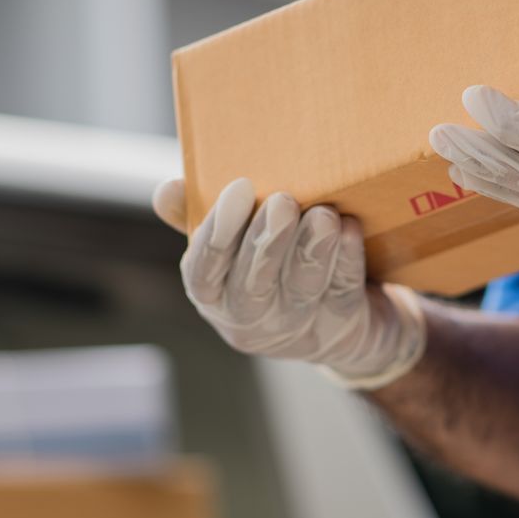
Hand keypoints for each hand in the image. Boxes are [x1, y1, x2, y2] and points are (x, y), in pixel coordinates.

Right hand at [152, 177, 427, 387]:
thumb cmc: (275, 267)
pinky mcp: (341, 326)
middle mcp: (249, 319)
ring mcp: (297, 328)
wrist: (342, 320)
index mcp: (213, 295)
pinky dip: (347, 261)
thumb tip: (168, 190)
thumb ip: (202, 218)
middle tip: (283, 201)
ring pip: (301, 290)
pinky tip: (350, 229)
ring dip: (311, 249)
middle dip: (266, 242)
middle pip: (252, 285)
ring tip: (323, 213)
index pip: (203, 273)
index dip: (217, 235)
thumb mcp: (235, 245)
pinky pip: (343, 293)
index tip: (237, 189)